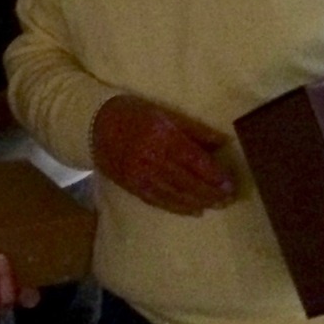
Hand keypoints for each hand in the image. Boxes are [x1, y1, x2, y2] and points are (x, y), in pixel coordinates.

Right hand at [91, 94, 235, 213]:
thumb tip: (222, 141)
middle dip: (210, 192)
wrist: (93, 126)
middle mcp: (152, 158)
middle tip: (228, 198)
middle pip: (187, 181)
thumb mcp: (164, 113)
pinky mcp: (133, 186)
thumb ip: (193, 128)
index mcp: (162, 135)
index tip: (230, 183)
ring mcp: (141, 175)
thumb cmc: (133, 114)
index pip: (194, 160)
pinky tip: (194, 210)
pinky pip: (160, 201)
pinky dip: (179, 208)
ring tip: (217, 205)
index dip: (214, 174)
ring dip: (199, 202)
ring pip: (176, 194)